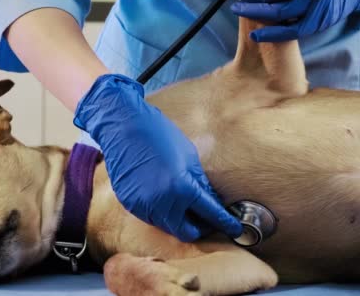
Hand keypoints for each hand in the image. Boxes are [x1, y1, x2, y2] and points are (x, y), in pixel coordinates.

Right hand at [74, 74, 242, 241]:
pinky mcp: (130, 204)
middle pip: (186, 232)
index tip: (234, 228)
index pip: (210, 215)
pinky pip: (151, 216)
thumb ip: (201, 185)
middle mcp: (162, 203)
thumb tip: (212, 203)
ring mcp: (144, 206)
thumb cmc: (160, 136)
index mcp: (181, 189)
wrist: (125, 127)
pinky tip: (162, 193)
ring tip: (183, 200)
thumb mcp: (189, 158)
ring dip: (178, 219)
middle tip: (207, 219)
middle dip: (199, 228)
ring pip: (167, 226)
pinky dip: (161, 210)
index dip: (225, 223)